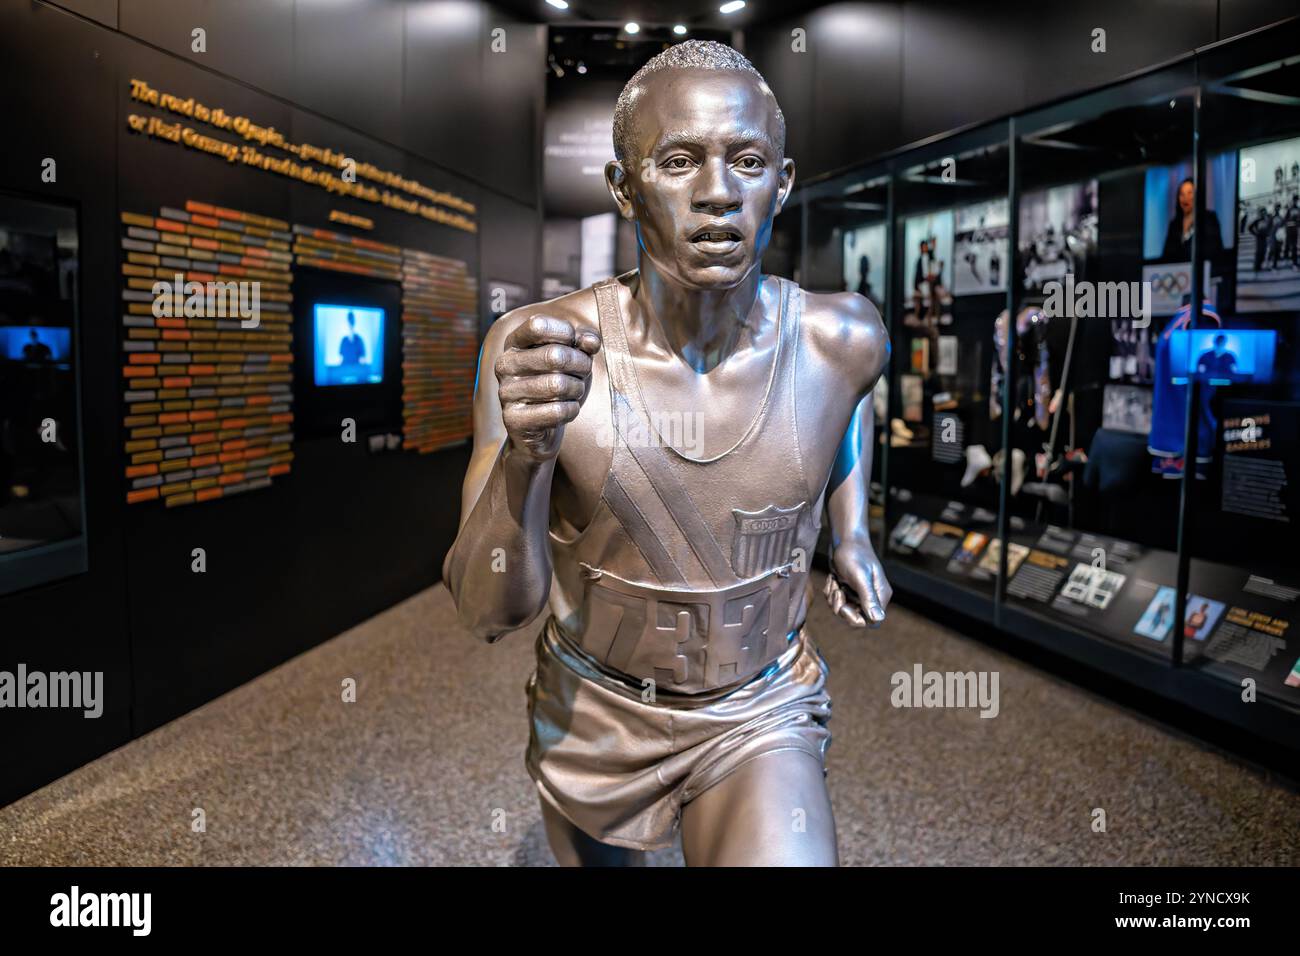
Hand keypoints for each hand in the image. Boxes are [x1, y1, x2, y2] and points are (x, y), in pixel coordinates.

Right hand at [495, 315, 601, 461]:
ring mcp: (506, 392)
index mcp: (514, 343)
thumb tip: (590, 341)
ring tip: (574, 392)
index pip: (538, 325)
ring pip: (558, 385)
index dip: (566, 333)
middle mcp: (504, 365)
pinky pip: (556, 411)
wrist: (538, 430)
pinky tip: (567, 410)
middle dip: (580, 365)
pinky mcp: (513, 419)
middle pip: (554, 356)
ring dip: (576, 389)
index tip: (574, 345)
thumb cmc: (557, 386)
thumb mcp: (573, 359)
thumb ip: (582, 344)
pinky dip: (571, 410)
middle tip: (584, 373)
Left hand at [824, 537, 891, 627]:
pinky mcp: (849, 589)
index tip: (844, 607)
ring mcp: (859, 593)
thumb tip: (878, 618)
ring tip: (835, 581)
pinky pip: (837, 600)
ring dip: (834, 598)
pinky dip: (831, 591)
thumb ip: (868, 598)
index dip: (855, 619)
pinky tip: (833, 578)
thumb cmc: (854, 554)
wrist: (844, 539)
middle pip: (855, 617)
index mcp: (880, 595)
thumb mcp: (860, 576)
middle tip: (837, 590)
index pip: (872, 621)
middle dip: (841, 607)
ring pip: (843, 609)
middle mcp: (872, 597)